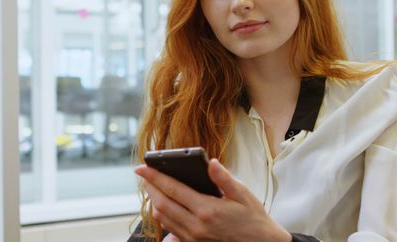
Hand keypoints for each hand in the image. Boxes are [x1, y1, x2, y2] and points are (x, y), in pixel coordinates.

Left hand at [135, 159, 291, 241]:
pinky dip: (162, 215)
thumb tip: (210, 162)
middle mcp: (196, 226)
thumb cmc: (253, 218)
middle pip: (161, 204)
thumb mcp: (242, 194)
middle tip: (144, 175)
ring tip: (152, 187)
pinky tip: (164, 205)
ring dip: (154, 201)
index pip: (172, 189)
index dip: (154, 176)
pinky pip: (170, 229)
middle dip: (149, 187)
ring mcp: (193, 237)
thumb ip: (224, 178)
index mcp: (207, 210)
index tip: (142, 167)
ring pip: (162, 218)